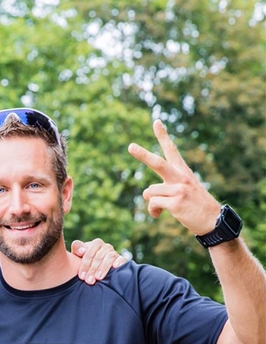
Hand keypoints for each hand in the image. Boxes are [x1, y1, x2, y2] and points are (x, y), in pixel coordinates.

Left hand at [71, 238, 127, 284]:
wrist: (94, 271)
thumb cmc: (84, 262)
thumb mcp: (77, 255)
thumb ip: (77, 248)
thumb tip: (82, 250)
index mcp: (96, 244)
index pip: (91, 249)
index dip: (85, 263)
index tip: (81, 276)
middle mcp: (106, 247)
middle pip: (100, 255)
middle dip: (93, 269)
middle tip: (88, 280)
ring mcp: (114, 253)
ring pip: (110, 256)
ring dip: (103, 268)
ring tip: (98, 278)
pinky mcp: (121, 260)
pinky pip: (122, 259)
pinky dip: (120, 262)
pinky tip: (115, 267)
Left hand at [128, 120, 220, 234]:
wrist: (213, 221)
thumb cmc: (195, 207)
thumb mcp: (182, 193)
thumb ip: (164, 190)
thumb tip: (146, 197)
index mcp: (183, 172)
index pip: (172, 150)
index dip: (163, 136)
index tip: (156, 122)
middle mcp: (181, 177)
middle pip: (157, 163)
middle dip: (142, 155)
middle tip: (130, 146)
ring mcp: (179, 189)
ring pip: (149, 192)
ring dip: (151, 203)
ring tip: (161, 209)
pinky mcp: (176, 202)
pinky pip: (153, 204)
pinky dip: (153, 211)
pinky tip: (159, 215)